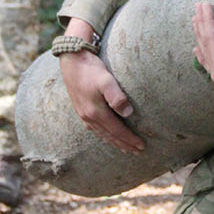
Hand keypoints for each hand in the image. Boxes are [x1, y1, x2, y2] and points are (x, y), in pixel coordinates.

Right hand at [58, 18, 142, 152]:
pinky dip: (104, 135)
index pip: (117, 131)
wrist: (72, 61)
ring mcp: (83, 114)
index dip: (130, 139)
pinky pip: (95, 129)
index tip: (141, 146)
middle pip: (110, 136)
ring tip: (125, 148)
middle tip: (137, 152)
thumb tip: (128, 113)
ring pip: (102, 134)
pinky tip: (107, 135)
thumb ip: (117, 97)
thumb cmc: (91, 70)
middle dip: (124, 145)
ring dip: (114, 142)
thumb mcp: (106, 81)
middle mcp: (89, 117)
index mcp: (96, 113)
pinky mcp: (81, 109)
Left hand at [192, 2, 213, 114]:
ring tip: (195, 21)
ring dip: (199, 34)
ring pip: (204, 51)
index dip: (207, 19)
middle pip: (204, 42)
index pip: (210, 36)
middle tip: (197, 6)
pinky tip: (197, 50)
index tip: (204, 4)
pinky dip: (201, 53)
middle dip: (200, 23)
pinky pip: (206, 63)